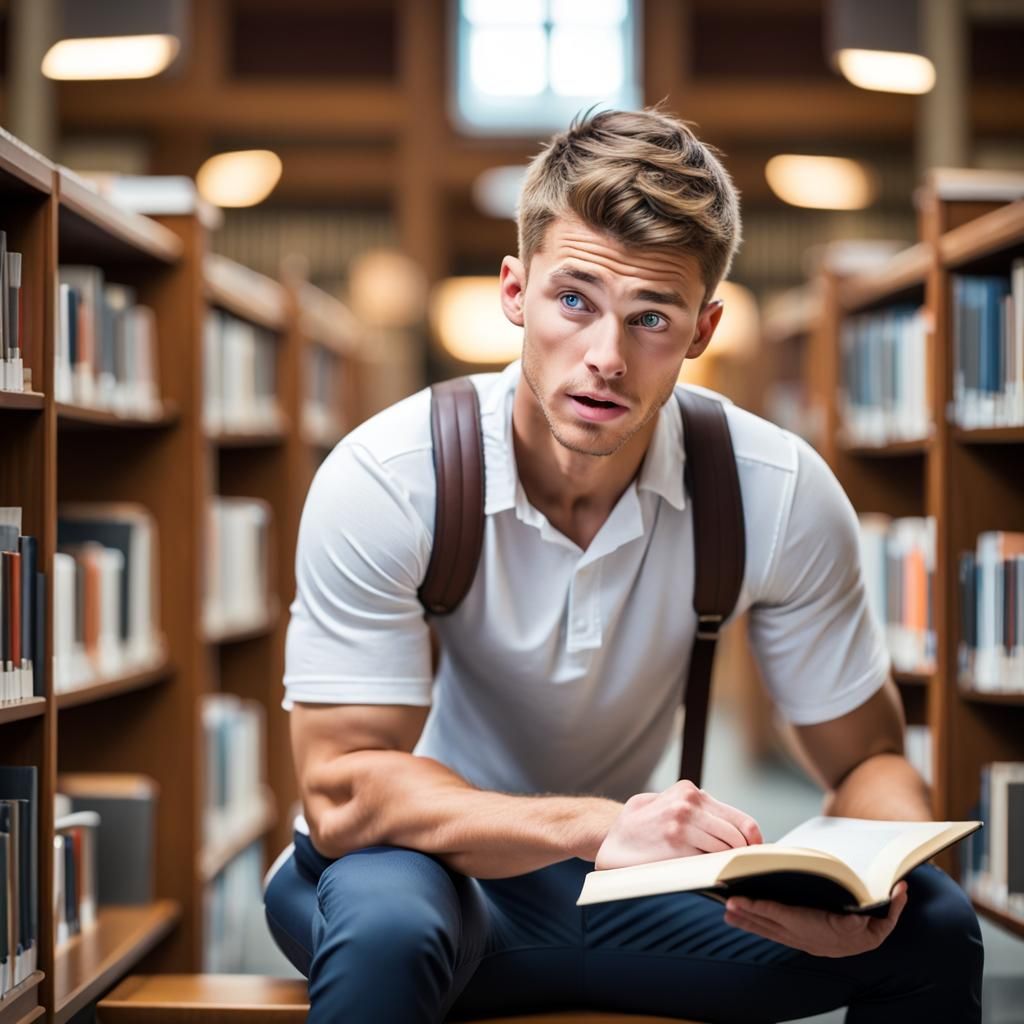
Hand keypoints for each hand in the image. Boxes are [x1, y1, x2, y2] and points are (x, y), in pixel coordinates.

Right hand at [595, 780, 762, 869]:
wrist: (608, 838)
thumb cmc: (642, 825)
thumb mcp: (669, 804)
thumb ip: (698, 811)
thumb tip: (737, 832)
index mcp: (690, 792)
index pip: (740, 820)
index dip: (754, 842)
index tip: (757, 855)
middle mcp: (689, 804)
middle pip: (737, 837)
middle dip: (741, 855)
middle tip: (741, 868)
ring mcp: (682, 825)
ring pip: (725, 850)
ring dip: (725, 863)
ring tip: (719, 870)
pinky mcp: (676, 846)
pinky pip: (708, 862)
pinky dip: (712, 870)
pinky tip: (704, 874)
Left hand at [723, 880, 908, 957]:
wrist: (866, 944)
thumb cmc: (867, 924)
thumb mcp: (883, 920)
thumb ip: (892, 906)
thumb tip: (901, 887)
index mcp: (827, 931)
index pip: (789, 919)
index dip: (764, 910)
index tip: (743, 901)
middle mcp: (810, 938)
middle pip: (772, 926)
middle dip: (748, 914)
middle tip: (725, 903)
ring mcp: (802, 940)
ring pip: (769, 930)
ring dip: (747, 921)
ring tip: (725, 911)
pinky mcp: (796, 938)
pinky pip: (771, 931)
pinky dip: (755, 923)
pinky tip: (738, 916)